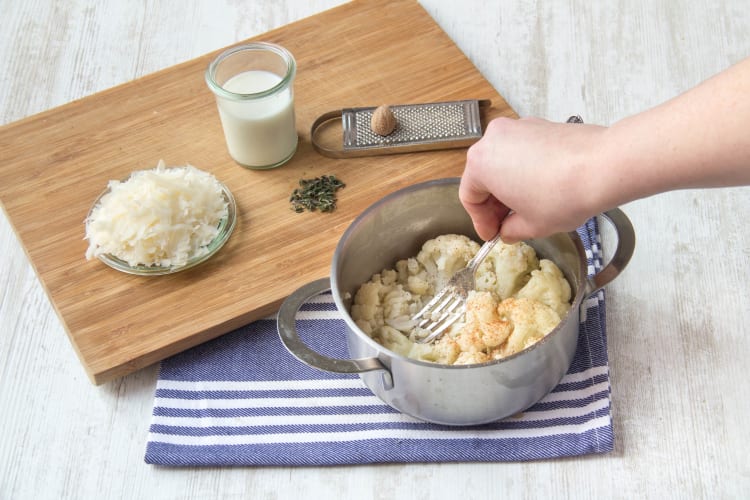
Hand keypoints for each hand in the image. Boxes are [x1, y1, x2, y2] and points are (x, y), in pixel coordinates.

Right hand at [459, 117, 607, 242]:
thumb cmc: (563, 195)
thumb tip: (508, 230)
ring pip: (504, 162)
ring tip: (528, 208)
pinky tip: (544, 189)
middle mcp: (494, 138)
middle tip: (508, 224)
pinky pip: (523, 151)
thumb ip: (511, 230)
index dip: (480, 221)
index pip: (470, 197)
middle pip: (484, 176)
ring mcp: (518, 127)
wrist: (604, 166)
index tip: (493, 234)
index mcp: (480, 163)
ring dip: (510, 186)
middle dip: (495, 203)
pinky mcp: (540, 125)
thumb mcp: (531, 225)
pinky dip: (526, 171)